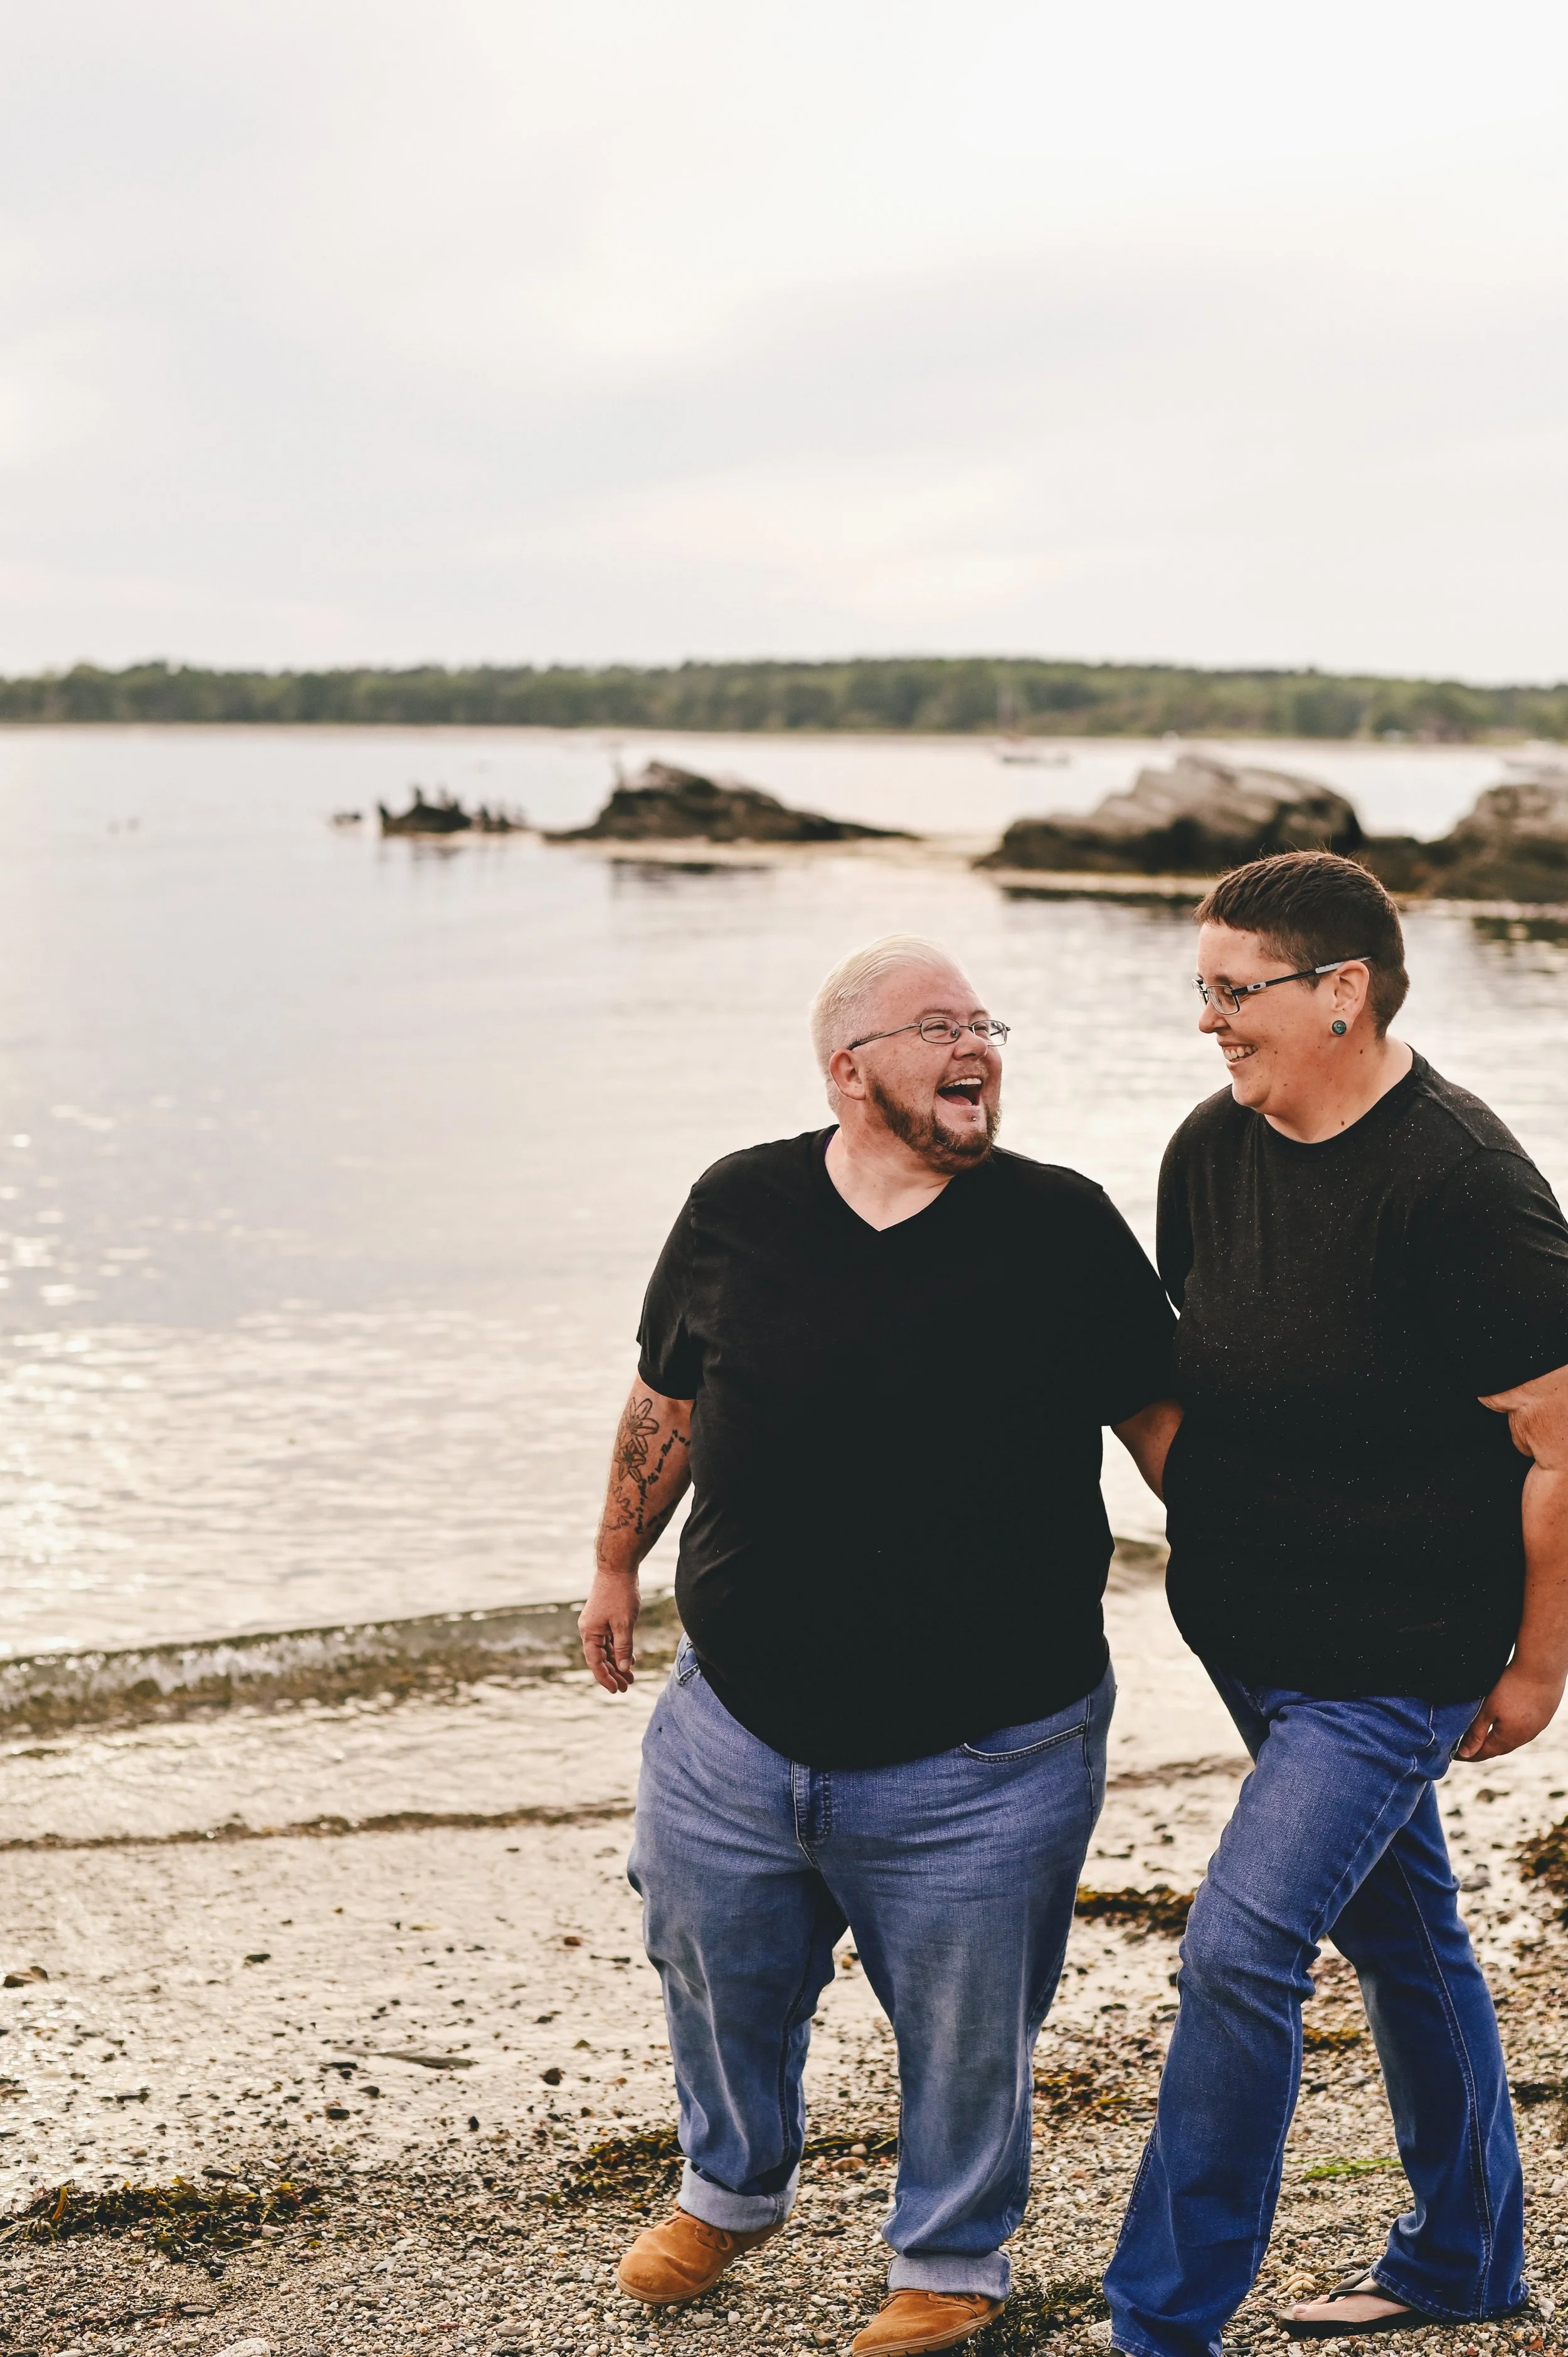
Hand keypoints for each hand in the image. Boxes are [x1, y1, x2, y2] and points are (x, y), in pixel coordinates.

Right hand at [578, 1568, 639, 1693]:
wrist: (618, 1568)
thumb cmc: (620, 1594)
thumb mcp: (624, 1624)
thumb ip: (624, 1647)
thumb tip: (623, 1668)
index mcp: (589, 1632)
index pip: (595, 1662)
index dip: (605, 1678)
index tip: (617, 1690)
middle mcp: (589, 1630)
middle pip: (600, 1658)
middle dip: (614, 1673)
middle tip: (627, 1687)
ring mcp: (596, 1624)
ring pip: (606, 1649)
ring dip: (618, 1663)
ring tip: (630, 1677)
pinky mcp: (604, 1618)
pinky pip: (610, 1639)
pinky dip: (620, 1650)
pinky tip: (631, 1659)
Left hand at [1456, 1660, 1567, 1760]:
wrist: (1542, 1668)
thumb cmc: (1512, 1687)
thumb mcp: (1488, 1709)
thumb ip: (1476, 1732)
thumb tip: (1465, 1754)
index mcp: (1509, 1738)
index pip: (1484, 1753)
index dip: (1469, 1755)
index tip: (1454, 1754)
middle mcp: (1524, 1737)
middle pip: (1499, 1748)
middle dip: (1482, 1748)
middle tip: (1466, 1746)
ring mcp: (1536, 1728)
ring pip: (1512, 1739)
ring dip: (1497, 1740)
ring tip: (1484, 1736)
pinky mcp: (1543, 1717)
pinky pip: (1524, 1730)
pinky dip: (1511, 1730)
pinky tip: (1507, 1723)